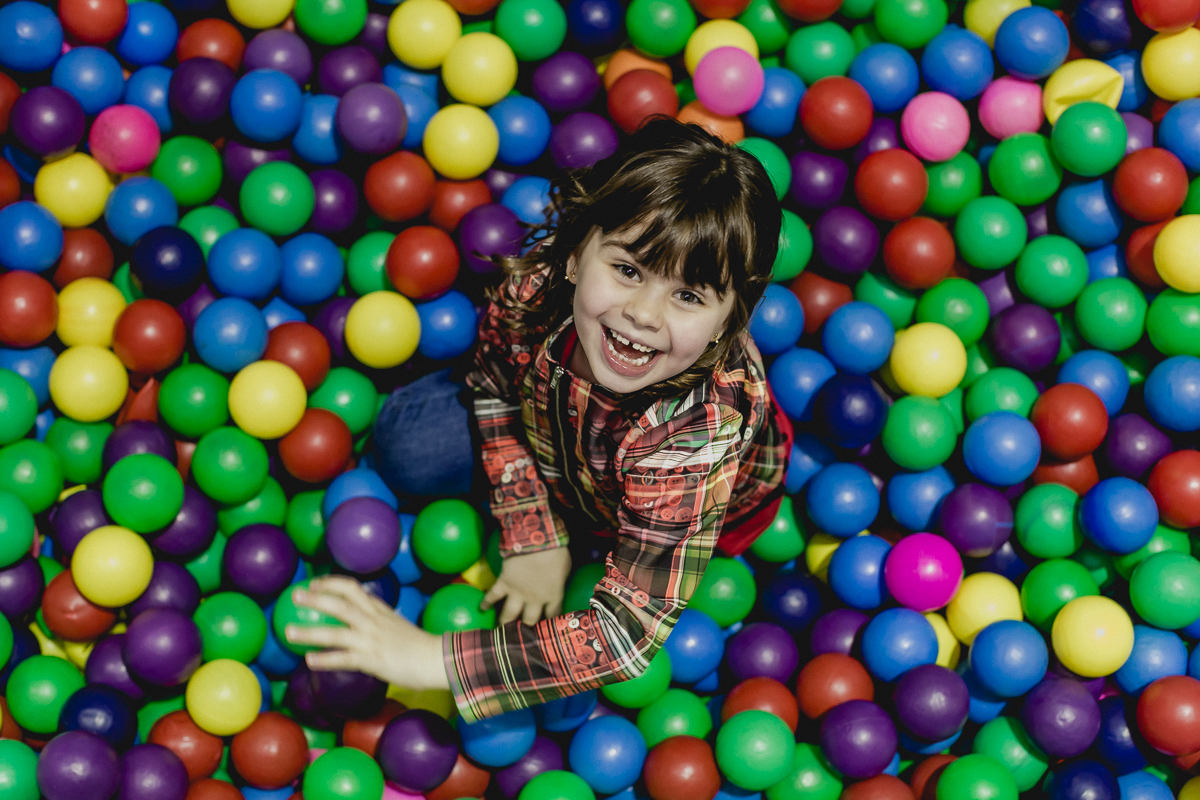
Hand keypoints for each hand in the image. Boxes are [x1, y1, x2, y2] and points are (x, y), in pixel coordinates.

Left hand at [286, 576, 449, 692]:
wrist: (436, 658)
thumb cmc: (417, 645)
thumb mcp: (396, 623)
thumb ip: (377, 619)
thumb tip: (360, 617)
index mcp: (378, 609)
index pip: (352, 587)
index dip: (330, 583)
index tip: (314, 583)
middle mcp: (372, 620)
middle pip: (339, 603)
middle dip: (315, 598)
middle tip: (295, 596)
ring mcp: (371, 639)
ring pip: (334, 631)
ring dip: (309, 631)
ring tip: (288, 632)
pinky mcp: (372, 659)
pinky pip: (343, 658)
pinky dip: (325, 659)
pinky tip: (309, 661)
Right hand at [481, 547, 571, 625]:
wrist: (538, 541)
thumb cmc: (556, 553)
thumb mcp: (566, 569)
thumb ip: (560, 582)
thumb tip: (558, 584)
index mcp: (553, 596)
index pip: (552, 616)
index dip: (549, 623)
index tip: (546, 628)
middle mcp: (535, 599)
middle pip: (529, 620)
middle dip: (526, 629)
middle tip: (521, 634)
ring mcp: (518, 592)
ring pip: (509, 614)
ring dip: (504, 623)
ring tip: (499, 631)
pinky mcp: (504, 583)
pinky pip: (493, 595)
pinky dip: (486, 601)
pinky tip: (482, 608)